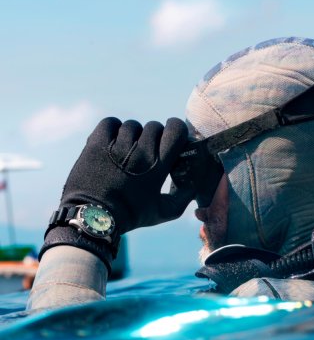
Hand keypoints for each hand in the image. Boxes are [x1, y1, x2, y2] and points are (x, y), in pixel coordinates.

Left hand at [60, 117, 193, 233]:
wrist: (93, 216)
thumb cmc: (132, 215)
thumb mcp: (165, 212)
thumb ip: (185, 195)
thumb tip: (195, 178)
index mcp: (158, 166)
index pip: (176, 129)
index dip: (176, 130)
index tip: (172, 139)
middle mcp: (139, 153)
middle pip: (155, 126)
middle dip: (154, 137)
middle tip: (147, 152)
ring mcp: (117, 146)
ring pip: (133, 125)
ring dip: (133, 136)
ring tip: (127, 153)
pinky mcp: (97, 142)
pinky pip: (111, 123)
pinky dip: (113, 130)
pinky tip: (113, 144)